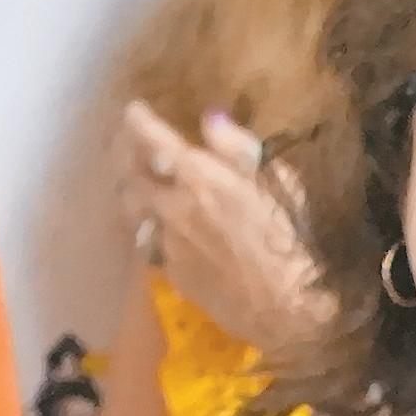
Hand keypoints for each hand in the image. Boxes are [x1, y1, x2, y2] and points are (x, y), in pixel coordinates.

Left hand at [118, 104, 327, 355]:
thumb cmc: (291, 238)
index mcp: (199, 177)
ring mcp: (166, 241)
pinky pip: (150, 241)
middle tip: (128, 142)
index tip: (134, 110)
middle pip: (129, 173)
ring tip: (136, 182)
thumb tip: (210, 120)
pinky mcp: (170, 270)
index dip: (137, 121)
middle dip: (124, 152)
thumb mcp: (279, 181)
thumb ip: (239, 149)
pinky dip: (150, 226)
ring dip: (131, 190)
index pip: (151, 140)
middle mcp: (171, 206)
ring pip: (131, 209)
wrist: (285, 305)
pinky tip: (159, 225)